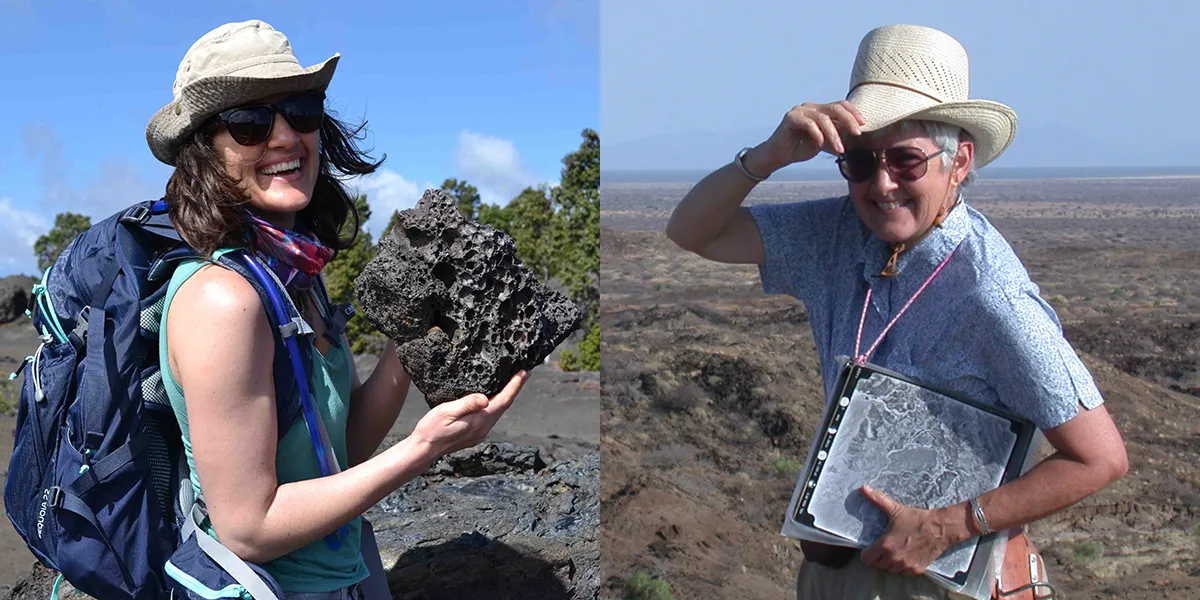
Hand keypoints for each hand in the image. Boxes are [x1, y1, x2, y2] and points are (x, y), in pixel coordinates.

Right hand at [410, 370, 529, 458]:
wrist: (423, 450)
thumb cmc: (431, 430)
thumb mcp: (446, 412)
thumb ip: (467, 404)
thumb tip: (485, 398)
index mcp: (479, 421)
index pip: (503, 401)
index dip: (515, 386)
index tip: (523, 373)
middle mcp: (483, 428)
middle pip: (504, 405)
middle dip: (514, 389)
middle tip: (522, 373)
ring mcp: (479, 432)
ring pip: (498, 411)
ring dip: (506, 397)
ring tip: (512, 383)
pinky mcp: (474, 434)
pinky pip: (490, 417)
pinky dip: (496, 404)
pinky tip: (494, 398)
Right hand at [749, 101, 865, 175]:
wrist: (778, 156)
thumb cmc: (800, 148)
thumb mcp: (824, 142)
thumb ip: (836, 136)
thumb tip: (855, 135)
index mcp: (820, 110)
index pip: (840, 105)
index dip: (853, 113)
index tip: (863, 124)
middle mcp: (811, 107)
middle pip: (835, 108)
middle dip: (849, 120)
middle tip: (857, 134)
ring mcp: (800, 111)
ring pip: (823, 118)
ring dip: (834, 135)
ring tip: (840, 149)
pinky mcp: (790, 118)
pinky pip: (808, 124)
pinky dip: (817, 134)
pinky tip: (820, 144)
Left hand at [858, 485, 958, 575]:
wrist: (940, 528)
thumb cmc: (917, 518)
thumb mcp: (896, 509)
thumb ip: (877, 499)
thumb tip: (863, 488)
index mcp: (885, 545)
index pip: (866, 559)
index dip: (866, 554)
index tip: (870, 548)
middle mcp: (894, 558)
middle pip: (877, 565)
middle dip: (878, 558)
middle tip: (883, 549)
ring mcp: (905, 565)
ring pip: (891, 570)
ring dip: (891, 563)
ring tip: (895, 552)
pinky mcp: (916, 570)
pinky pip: (904, 573)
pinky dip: (903, 567)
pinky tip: (906, 556)